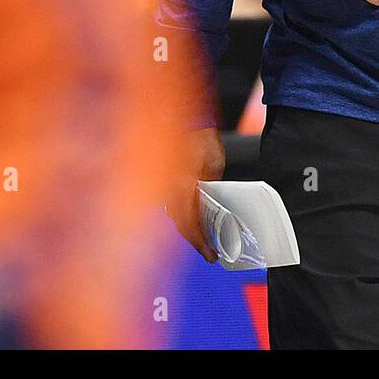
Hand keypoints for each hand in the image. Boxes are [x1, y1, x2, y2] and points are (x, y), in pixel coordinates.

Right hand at [167, 126, 225, 261]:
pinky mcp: (166, 183)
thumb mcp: (213, 163)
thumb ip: (210, 185)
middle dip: (195, 241)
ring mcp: (165, 187)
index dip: (200, 242)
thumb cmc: (201, 138)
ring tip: (204, 242)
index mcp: (181, 187)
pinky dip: (183, 217)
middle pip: (181, 224)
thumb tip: (209, 204)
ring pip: (175, 217)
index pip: (189, 223)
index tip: (212, 255)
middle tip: (210, 254)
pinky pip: (173, 206)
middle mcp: (169, 191)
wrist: (187, 122)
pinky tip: (193, 223)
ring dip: (188, 230)